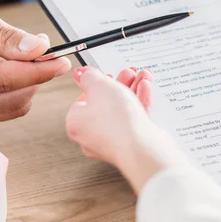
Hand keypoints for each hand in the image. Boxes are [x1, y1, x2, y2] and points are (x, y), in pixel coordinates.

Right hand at [0, 0, 70, 122]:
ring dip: (29, 85)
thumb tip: (38, 51)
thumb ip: (5, 35)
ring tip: (23, 59)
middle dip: (37, 78)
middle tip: (45, 54)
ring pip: (14, 109)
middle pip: (13, 100)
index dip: (40, 71)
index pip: (5, 80)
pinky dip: (18, 92)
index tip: (62, 60)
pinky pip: (6, 110)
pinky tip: (13, 73)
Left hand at [66, 67, 187, 193]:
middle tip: (129, 74)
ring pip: (121, 111)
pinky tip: (145, 90)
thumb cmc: (116, 121)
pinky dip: (139, 104)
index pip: (84, 97)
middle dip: (121, 84)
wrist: (141, 147)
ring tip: (142, 77)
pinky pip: (132, 121)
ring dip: (133, 91)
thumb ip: (90, 76)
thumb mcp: (100, 85)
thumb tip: (82, 74)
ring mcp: (110, 142)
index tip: (110, 74)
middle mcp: (90, 135)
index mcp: (75, 122)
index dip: (99, 83)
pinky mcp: (129, 145)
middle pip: (105, 103)